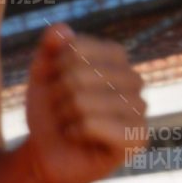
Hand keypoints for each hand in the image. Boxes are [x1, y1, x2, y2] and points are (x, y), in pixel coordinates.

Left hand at [23, 23, 147, 182]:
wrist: (47, 152)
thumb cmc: (51, 110)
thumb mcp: (42, 72)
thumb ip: (49, 46)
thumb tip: (63, 30)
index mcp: (116, 57)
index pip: (76, 48)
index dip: (55, 67)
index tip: (57, 82)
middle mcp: (134, 79)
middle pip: (77, 75)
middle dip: (58, 95)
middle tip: (62, 108)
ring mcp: (139, 109)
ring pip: (81, 101)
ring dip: (64, 115)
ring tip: (71, 123)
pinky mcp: (137, 138)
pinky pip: (91, 125)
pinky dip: (73, 132)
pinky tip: (78, 137)